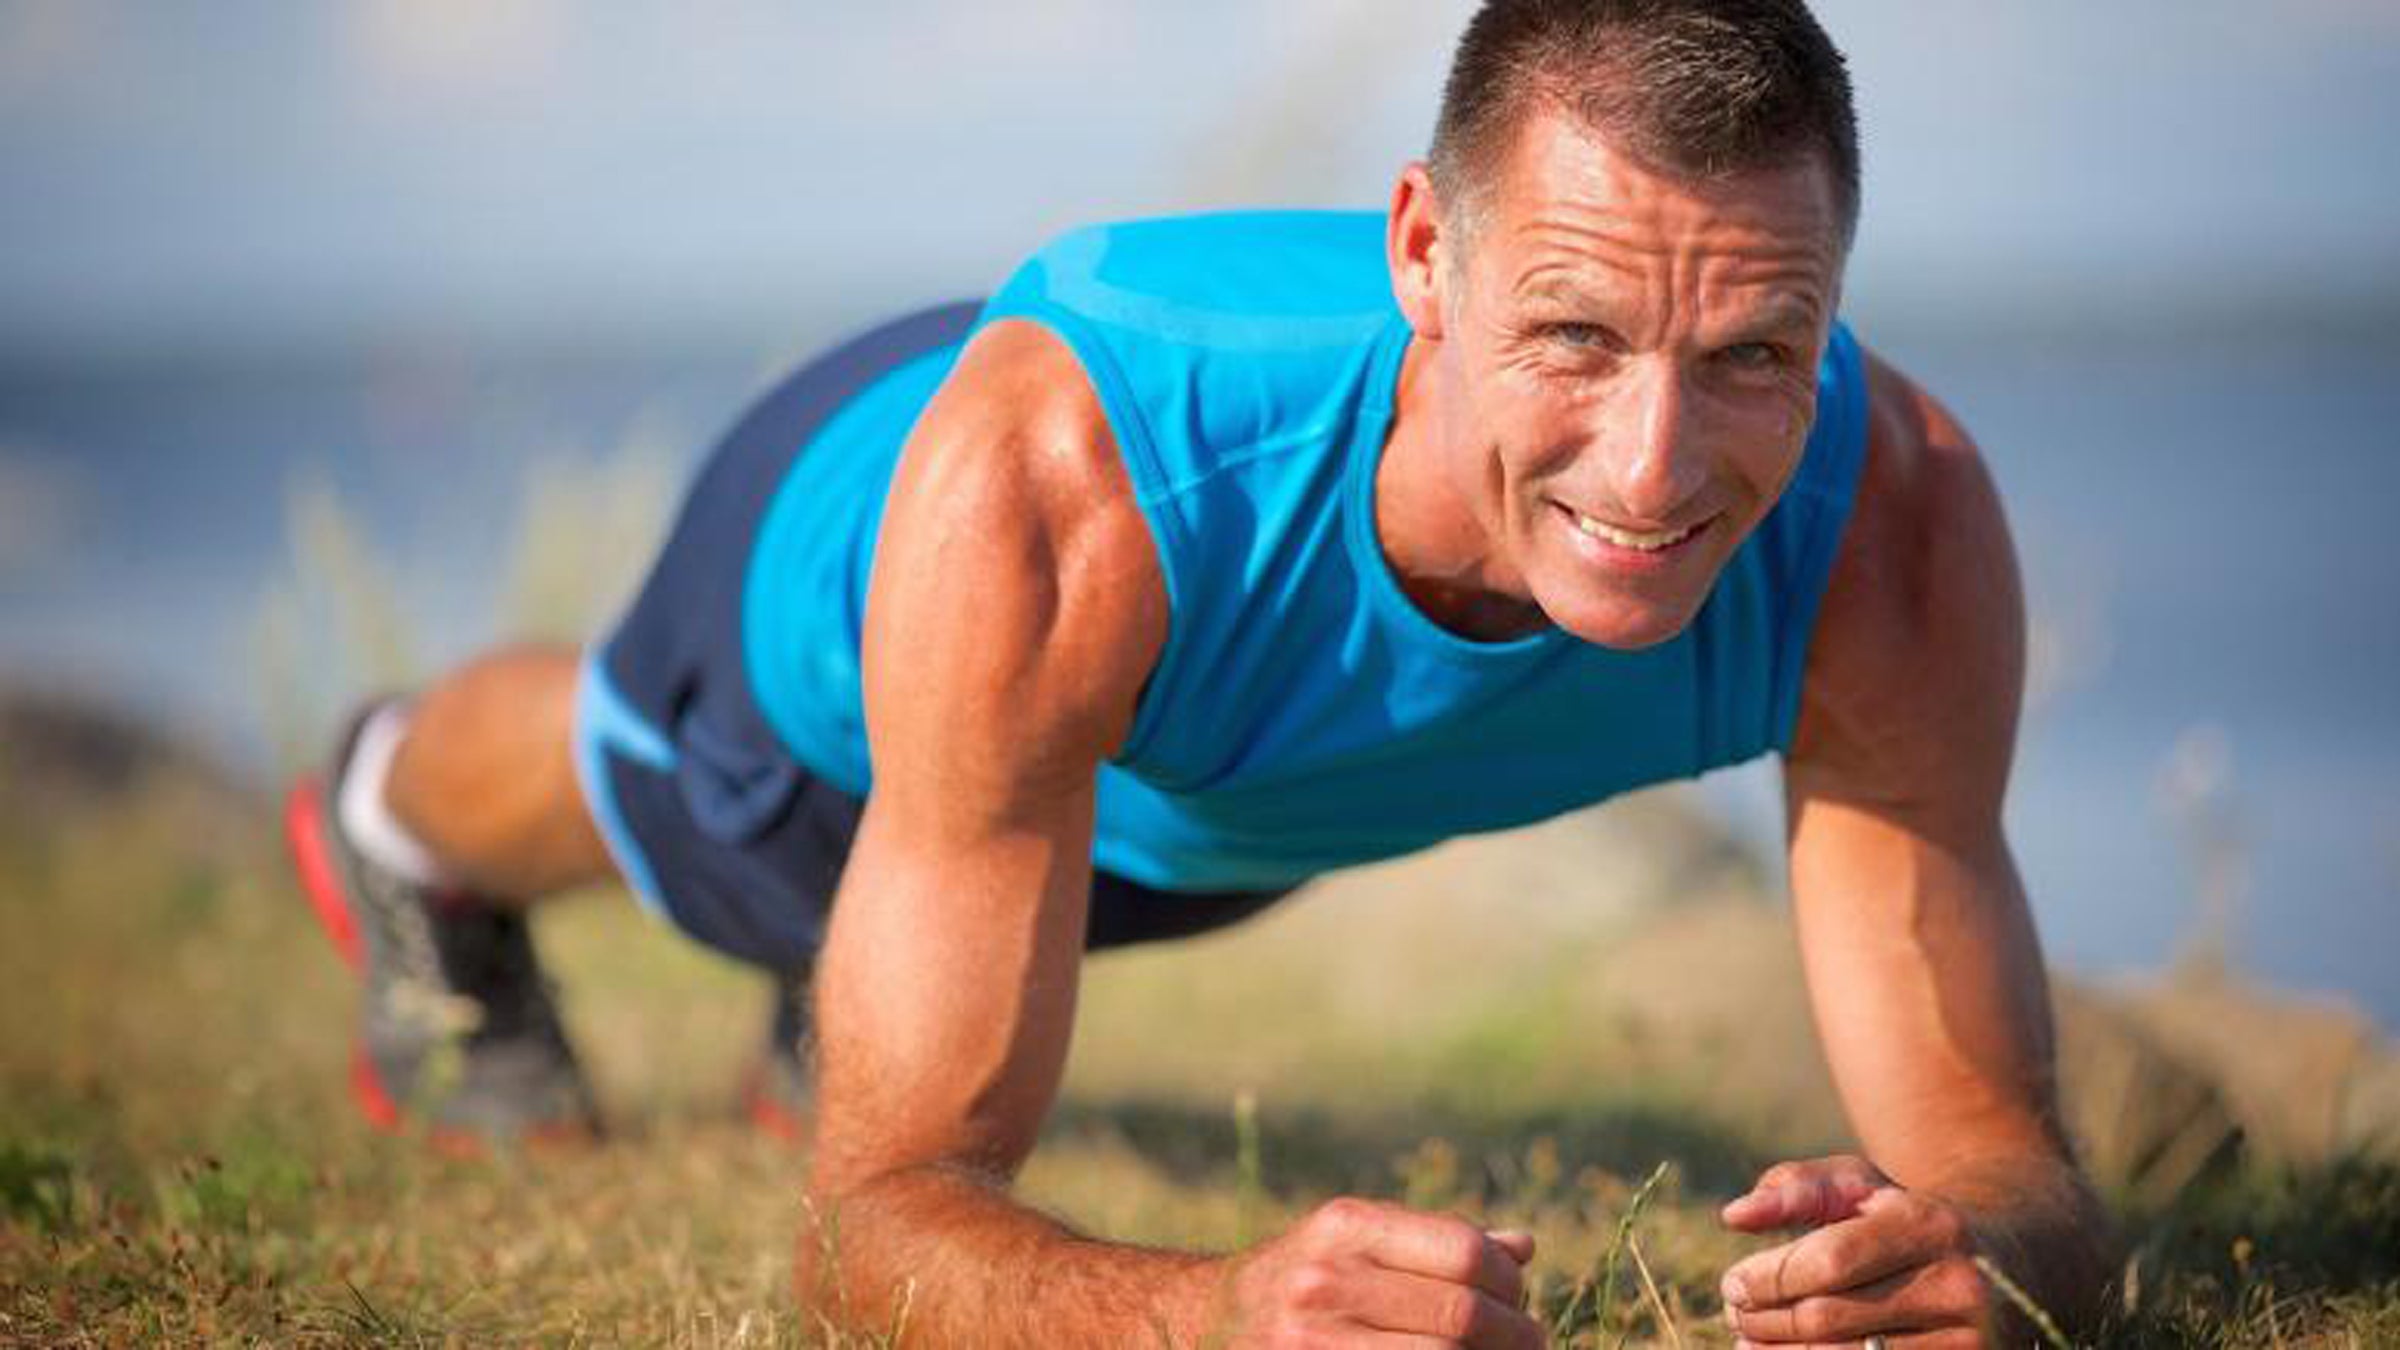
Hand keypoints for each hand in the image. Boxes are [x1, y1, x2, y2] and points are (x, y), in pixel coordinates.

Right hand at [1214, 1196, 1543, 1347]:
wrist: (1208, 1319)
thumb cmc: (1306, 1274)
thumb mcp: (1357, 1239)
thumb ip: (1435, 1241)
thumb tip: (1522, 1248)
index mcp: (1346, 1226)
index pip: (1464, 1252)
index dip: (1509, 1279)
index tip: (1519, 1296)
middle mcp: (1325, 1279)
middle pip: (1461, 1314)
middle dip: (1515, 1334)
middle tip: (1532, 1342)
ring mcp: (1312, 1340)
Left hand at [1717, 1155, 1991, 1346]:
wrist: (2017, 1269)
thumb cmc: (1912, 1221)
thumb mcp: (1864, 1188)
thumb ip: (1799, 1189)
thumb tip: (1734, 1216)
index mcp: (1930, 1226)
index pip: (1830, 1261)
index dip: (1770, 1277)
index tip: (1732, 1282)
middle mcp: (1957, 1287)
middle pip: (1831, 1317)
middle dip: (1767, 1318)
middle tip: (1734, 1312)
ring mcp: (1968, 1343)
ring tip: (1749, 1340)